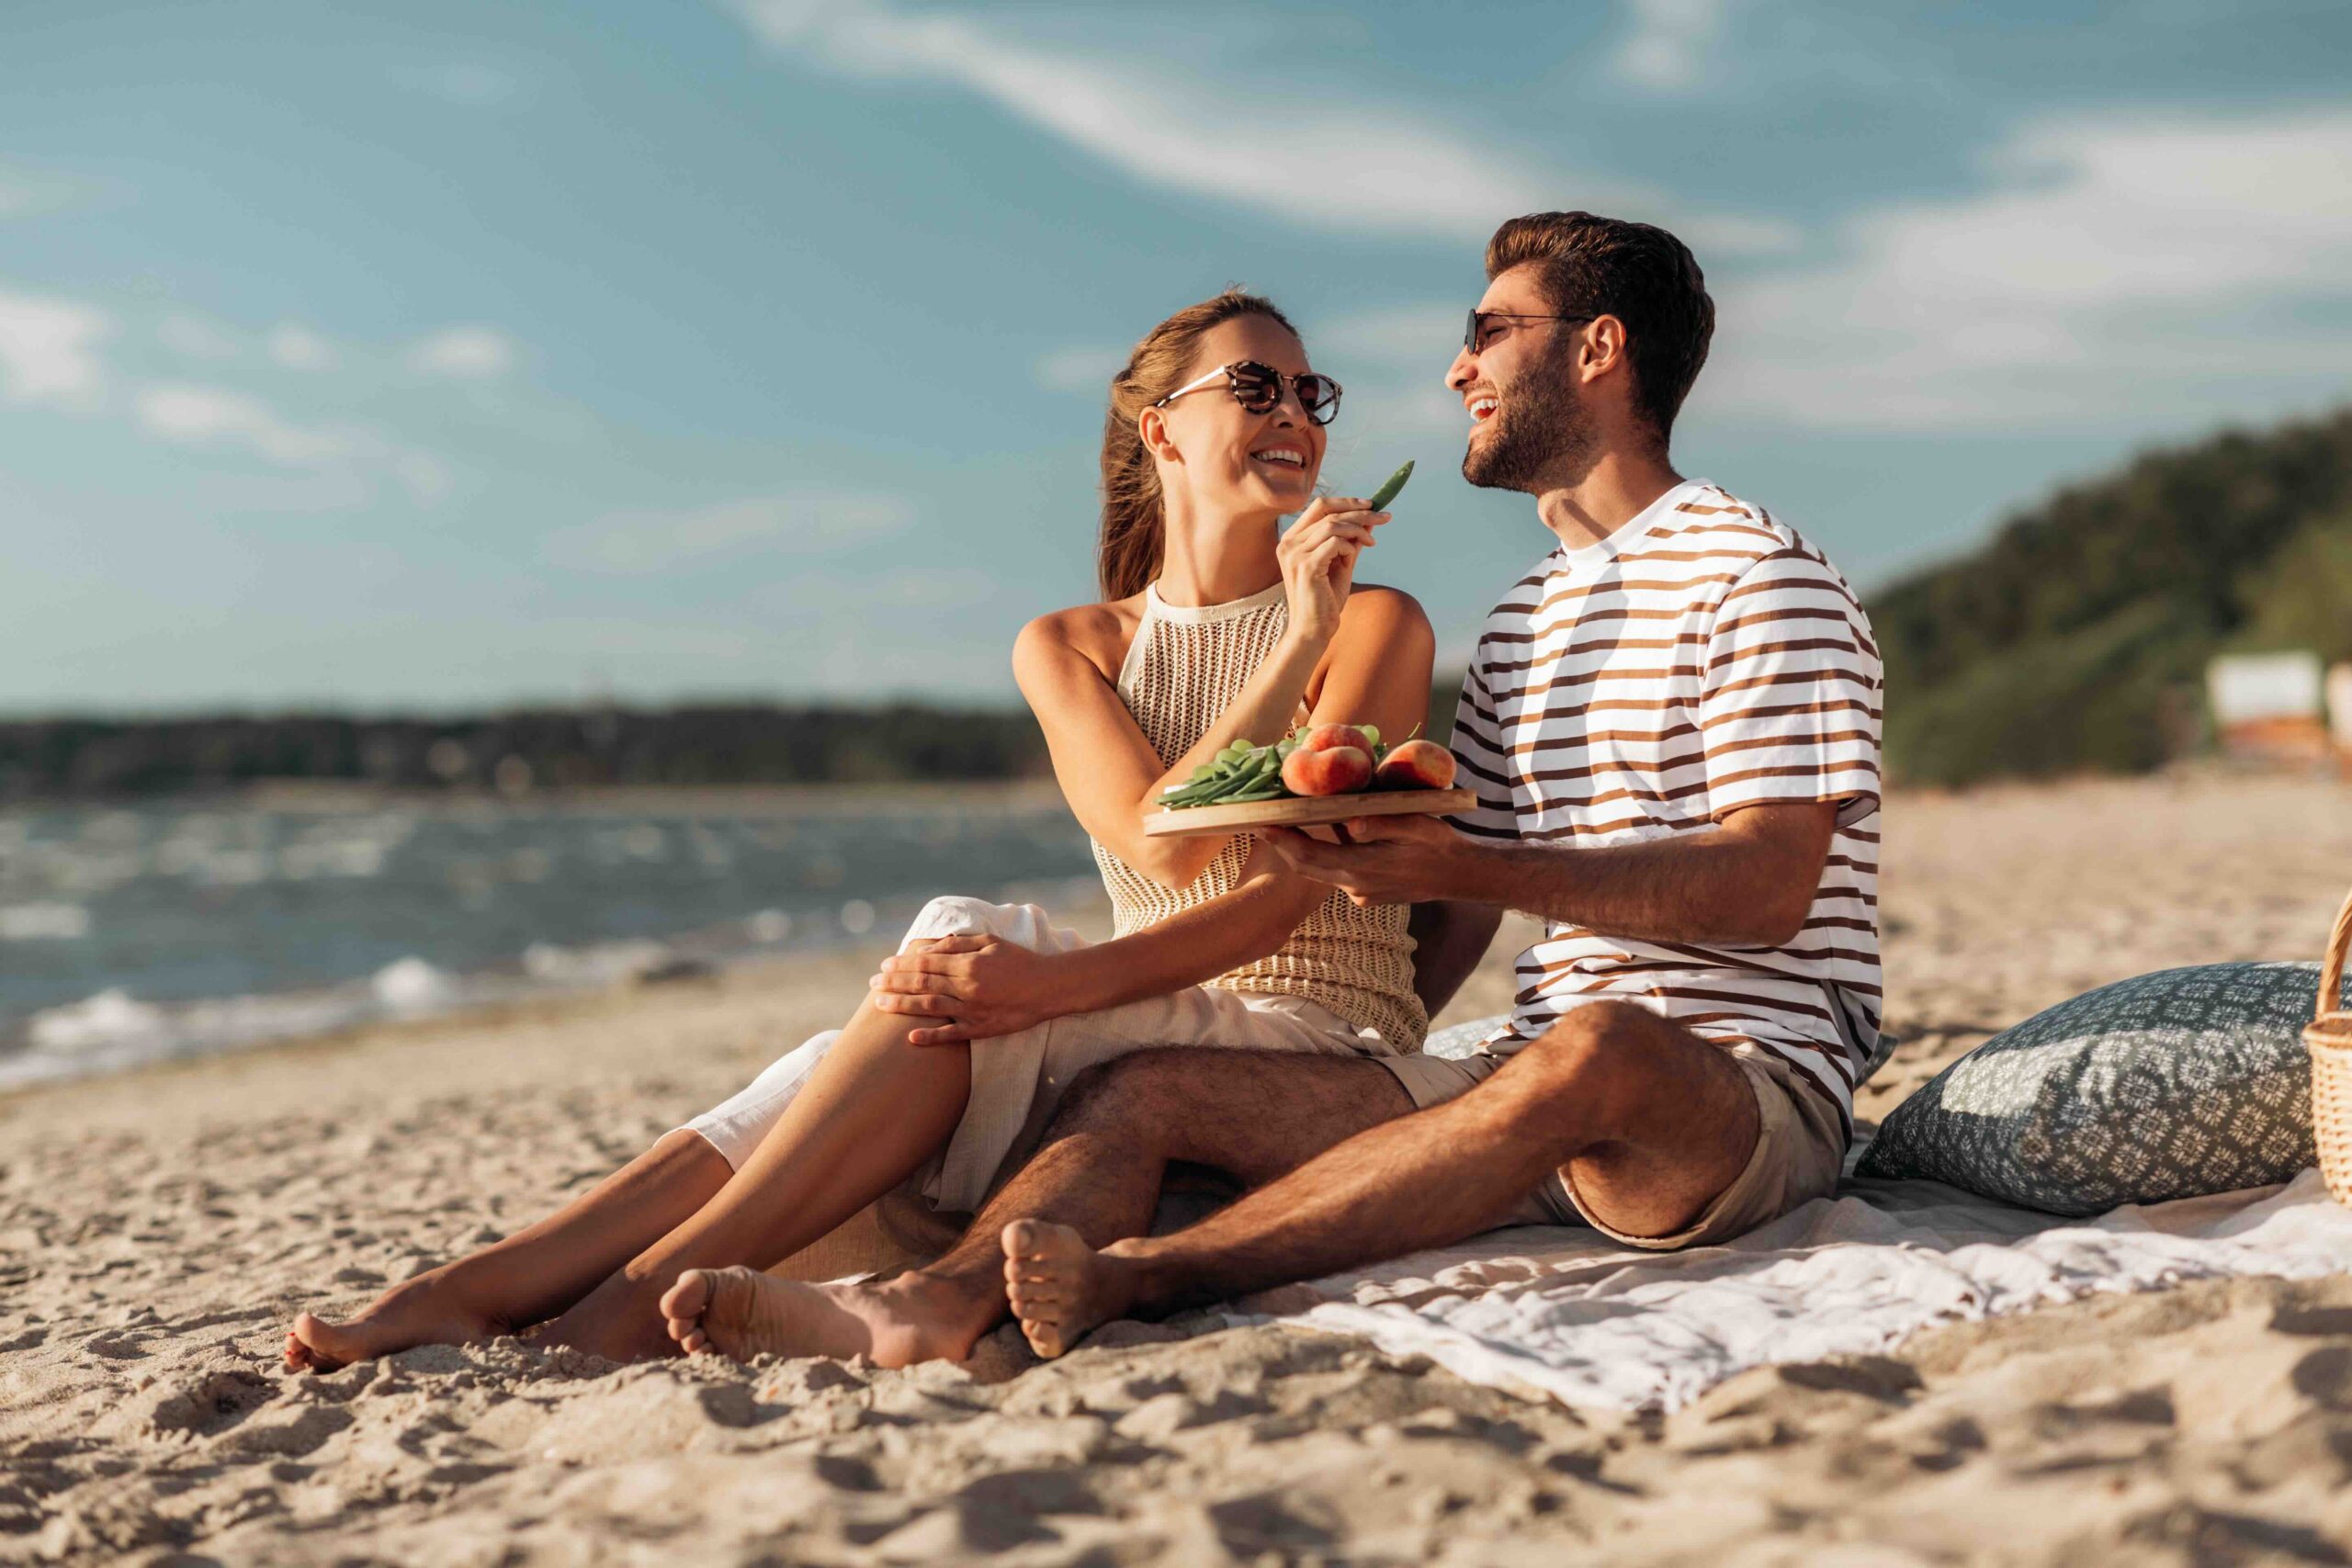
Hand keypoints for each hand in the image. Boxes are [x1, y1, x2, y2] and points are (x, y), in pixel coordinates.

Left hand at [867, 935, 1063, 1044]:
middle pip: (922, 984)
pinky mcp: (982, 1029)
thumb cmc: (1019, 960)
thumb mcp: (990, 942)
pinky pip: (953, 1035)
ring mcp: (974, 1010)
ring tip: (880, 1003)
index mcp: (969, 964)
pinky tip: (911, 1038)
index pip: (926, 963)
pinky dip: (931, 1037)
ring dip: (902, 1005)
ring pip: (930, 1007)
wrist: (1049, 987)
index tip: (884, 965)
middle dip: (894, 982)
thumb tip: (928, 949)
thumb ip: (958, 945)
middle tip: (872, 983)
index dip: (902, 964)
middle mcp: (967, 987)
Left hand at [1255, 812, 1473, 905]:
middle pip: (1307, 867)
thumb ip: (1382, 823)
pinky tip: (1322, 831)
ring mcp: (1360, 893)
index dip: (1283, 841)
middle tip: (1260, 822)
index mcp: (1364, 868)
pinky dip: (1324, 854)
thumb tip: (1351, 823)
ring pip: (1320, 871)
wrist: (1460, 876)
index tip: (1261, 824)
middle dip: (1283, 846)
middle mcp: (1356, 886)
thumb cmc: (1440, 846)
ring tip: (1284, 823)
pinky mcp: (1366, 893)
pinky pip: (1337, 872)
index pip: (1311, 856)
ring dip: (1302, 850)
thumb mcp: (1416, 825)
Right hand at [1276, 496, 1388, 645]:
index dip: (1346, 502)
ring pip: (1333, 525)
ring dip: (1358, 530)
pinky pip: (1334, 543)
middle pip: (1328, 511)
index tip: (1371, 505)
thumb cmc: (1325, 599)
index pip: (1319, 507)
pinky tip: (1352, 558)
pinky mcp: (1306, 566)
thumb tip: (1369, 519)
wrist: (1313, 629)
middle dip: (1360, 512)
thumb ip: (1350, 541)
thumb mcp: (1341, 563)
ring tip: (1371, 543)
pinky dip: (1349, 547)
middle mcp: (1288, 543)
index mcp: (1292, 539)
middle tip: (1384, 516)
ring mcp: (1294, 554)